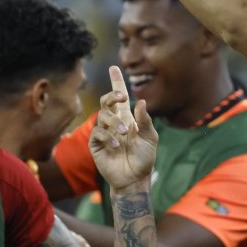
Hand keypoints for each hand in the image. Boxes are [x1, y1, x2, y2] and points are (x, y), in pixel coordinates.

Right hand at [88, 65, 157, 191]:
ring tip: (125, 134)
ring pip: (102, 116)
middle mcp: (114, 123)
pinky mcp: (96, 145)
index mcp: (127, 118)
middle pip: (106, 102)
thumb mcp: (150, 138)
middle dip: (112, 96)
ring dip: (114, 122)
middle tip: (122, 98)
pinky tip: (117, 145)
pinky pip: (97, 133)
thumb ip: (145, 121)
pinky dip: (108, 136)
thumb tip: (140, 101)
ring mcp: (104, 133)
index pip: (119, 97)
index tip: (114, 67)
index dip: (116, 82)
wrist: (135, 179)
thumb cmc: (144, 158)